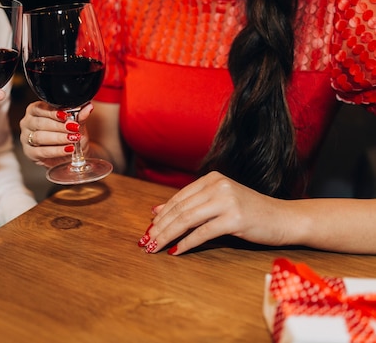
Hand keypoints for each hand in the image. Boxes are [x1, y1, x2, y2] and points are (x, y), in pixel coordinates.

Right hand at [19, 101, 92, 167]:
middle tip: (73, 128)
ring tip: (72, 138)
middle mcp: (28, 123)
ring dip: (58, 138)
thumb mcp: (76, 124)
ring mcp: (26, 138)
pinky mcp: (30, 153)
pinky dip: (56, 150)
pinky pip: (42, 152)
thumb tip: (87, 107)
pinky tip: (67, 149)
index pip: (40, 108)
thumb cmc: (69, 134)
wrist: (72, 152)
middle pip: (40, 123)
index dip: (53, 112)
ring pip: (40, 137)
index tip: (66, 115)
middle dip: (58, 126)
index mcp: (35, 110)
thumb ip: (80, 116)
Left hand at [139, 171, 287, 254]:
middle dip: (159, 227)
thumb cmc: (250, 213)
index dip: (160, 216)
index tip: (147, 230)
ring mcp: (227, 201)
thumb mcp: (218, 203)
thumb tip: (155, 211)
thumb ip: (191, 204)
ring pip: (187, 220)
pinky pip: (203, 232)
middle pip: (180, 209)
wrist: (285, 219)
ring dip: (168, 235)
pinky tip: (176, 251)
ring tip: (155, 247)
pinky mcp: (235, 218)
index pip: (178, 198)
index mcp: (211, 179)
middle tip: (146, 242)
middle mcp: (218, 185)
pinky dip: (187, 243)